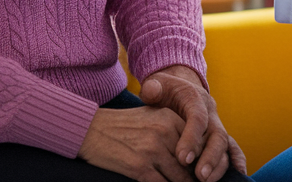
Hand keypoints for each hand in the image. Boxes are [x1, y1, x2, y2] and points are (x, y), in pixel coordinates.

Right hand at [78, 106, 192, 181]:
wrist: (90, 130)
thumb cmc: (122, 126)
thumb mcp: (151, 117)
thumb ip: (174, 130)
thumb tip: (194, 155)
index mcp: (170, 118)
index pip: (197, 145)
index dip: (200, 162)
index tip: (201, 173)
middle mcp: (164, 132)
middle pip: (191, 164)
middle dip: (194, 178)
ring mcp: (152, 151)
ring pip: (180, 179)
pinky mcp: (140, 168)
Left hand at [140, 66, 246, 181]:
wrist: (178, 89)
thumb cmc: (164, 90)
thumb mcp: (156, 85)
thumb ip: (152, 89)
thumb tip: (152, 91)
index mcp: (195, 98)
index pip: (197, 117)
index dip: (192, 138)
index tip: (182, 158)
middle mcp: (210, 111)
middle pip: (216, 134)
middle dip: (210, 156)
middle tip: (199, 176)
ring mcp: (217, 124)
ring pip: (225, 144)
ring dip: (219, 165)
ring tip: (206, 180)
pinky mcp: (220, 135)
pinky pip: (232, 147)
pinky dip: (237, 160)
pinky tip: (238, 173)